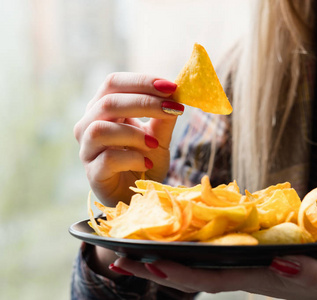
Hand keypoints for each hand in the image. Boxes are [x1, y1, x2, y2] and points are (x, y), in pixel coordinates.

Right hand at [74, 73, 183, 205]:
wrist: (139, 195)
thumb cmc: (144, 160)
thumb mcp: (159, 135)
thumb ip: (164, 116)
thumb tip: (175, 92)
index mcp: (103, 109)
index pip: (113, 83)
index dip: (141, 81)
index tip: (170, 86)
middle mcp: (88, 125)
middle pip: (108, 103)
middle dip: (144, 102)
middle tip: (173, 108)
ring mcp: (87, 150)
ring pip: (100, 130)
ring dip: (134, 133)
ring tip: (155, 143)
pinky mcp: (93, 173)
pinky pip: (107, 159)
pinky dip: (132, 158)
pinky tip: (146, 163)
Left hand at [112, 246, 316, 299]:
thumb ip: (306, 273)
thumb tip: (277, 264)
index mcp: (259, 279)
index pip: (212, 279)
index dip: (181, 273)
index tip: (149, 264)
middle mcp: (246, 272)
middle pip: (196, 273)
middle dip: (159, 268)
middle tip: (121, 258)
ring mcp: (248, 264)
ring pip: (201, 263)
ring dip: (168, 256)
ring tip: (135, 248)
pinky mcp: (253, 254)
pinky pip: (216, 252)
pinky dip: (192, 246)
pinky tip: (177, 235)